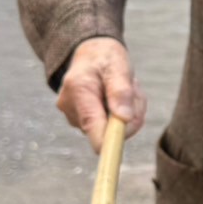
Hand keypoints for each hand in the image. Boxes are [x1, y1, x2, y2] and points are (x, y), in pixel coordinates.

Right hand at [56, 36, 146, 152]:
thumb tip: (124, 120)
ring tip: (122, 88)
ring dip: (127, 111)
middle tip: (132, 89)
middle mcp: (71, 108)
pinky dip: (120, 113)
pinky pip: (109, 126)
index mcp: (78, 91)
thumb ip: (121, 91)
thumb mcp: (118, 66)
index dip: (110, 143)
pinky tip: (115, 96)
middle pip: (108, 132)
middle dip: (129, 115)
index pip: (93, 128)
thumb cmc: (105, 57)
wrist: (90, 53)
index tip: (123, 150)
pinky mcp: (82, 122)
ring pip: (112, 129)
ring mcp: (74, 117)